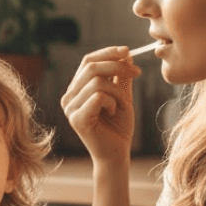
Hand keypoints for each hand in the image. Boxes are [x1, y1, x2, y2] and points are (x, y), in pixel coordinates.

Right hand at [60, 46, 141, 163]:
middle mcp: (69, 97)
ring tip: (122, 105)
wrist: (117, 154)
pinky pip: (98, 97)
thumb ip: (120, 76)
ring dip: (118, 91)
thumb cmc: (118, 127)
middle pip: (91, 67)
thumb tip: (125, 53)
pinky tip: (114, 113)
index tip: (128, 51)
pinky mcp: (76, 119)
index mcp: (76, 89)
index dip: (108, 53)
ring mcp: (70, 109)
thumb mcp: (122, 95)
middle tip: (137, 73)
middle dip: (118, 66)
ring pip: (97, 82)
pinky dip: (113, 102)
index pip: (88, 61)